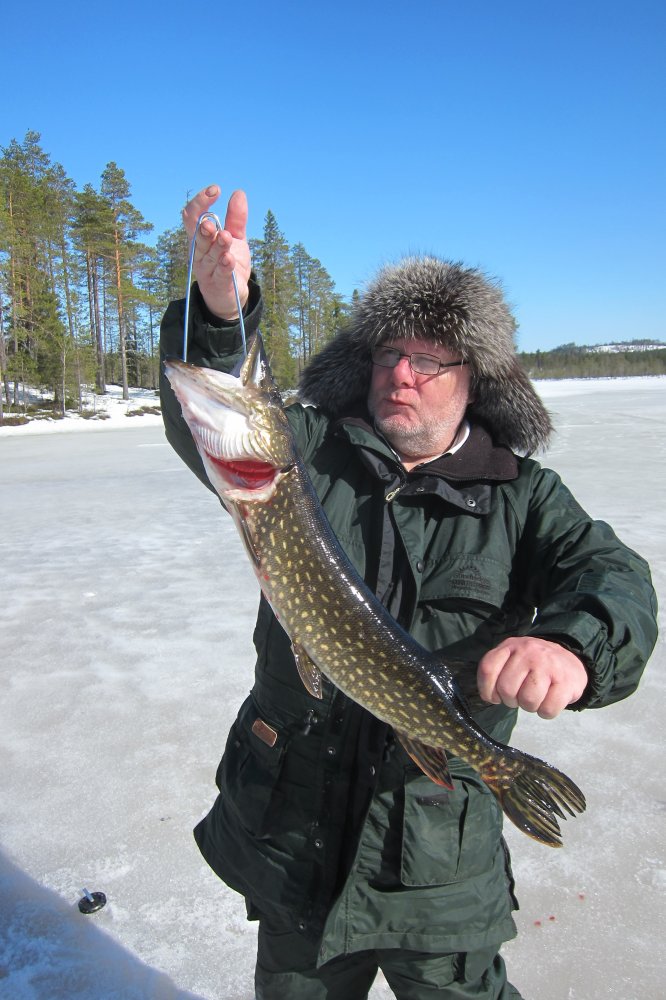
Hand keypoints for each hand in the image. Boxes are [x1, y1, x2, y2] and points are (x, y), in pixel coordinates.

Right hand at [182, 185, 250, 319]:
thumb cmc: (229, 263)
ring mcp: (206, 270)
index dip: (200, 202)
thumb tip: (238, 193)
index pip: (192, 217)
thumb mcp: (236, 239)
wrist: (232, 295)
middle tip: (211, 223)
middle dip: (204, 229)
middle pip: (197, 238)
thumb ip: (236, 219)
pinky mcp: (217, 284)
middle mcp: (199, 253)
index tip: (215, 190)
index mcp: (200, 238)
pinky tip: (228, 258)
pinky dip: (223, 266)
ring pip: (209, 255)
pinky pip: (219, 274)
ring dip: (217, 246)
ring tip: (226, 237)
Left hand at [477, 637, 587, 718]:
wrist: (570, 661)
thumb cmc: (536, 665)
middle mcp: (529, 652)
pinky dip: (546, 712)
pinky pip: (548, 709)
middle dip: (511, 701)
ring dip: (529, 707)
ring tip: (535, 697)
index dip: (487, 689)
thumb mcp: (513, 658)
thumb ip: (498, 671)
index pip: (487, 669)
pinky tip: (549, 701)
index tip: (495, 697)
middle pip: (507, 689)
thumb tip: (491, 696)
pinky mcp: (566, 681)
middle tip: (520, 697)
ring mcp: (548, 665)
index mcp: (511, 645)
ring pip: (528, 701)